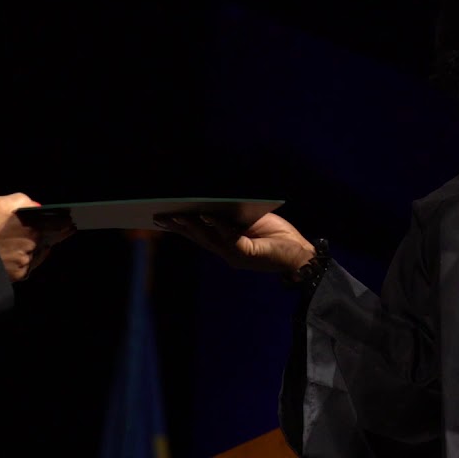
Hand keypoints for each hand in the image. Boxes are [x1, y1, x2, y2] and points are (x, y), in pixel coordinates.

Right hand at [0, 192, 73, 281]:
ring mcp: (27, 262)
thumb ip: (23, 201)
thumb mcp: (1, 203)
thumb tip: (39, 207)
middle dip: (42, 237)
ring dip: (30, 251)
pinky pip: (26, 267)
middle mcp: (34, 245)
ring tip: (12, 246)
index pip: (59, 225)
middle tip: (27, 235)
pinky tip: (9, 256)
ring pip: (35, 255)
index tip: (72, 224)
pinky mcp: (18, 275)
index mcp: (33, 226)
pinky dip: (22, 262)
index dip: (65, 225)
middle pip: (45, 241)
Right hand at [155, 211, 313, 273]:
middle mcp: (228, 252)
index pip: (200, 236)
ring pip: (209, 240)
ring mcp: (236, 255)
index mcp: (227, 245)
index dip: (181, 227)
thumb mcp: (252, 222)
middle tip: (158, 217)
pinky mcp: (249, 254)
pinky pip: (229, 238)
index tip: (161, 219)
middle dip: (178, 227)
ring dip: (192, 226)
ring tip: (176, 215)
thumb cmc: (278, 236)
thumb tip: (211, 204)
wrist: (301, 254)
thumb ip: (233, 218)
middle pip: (198, 238)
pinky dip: (217, 225)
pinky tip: (206, 214)